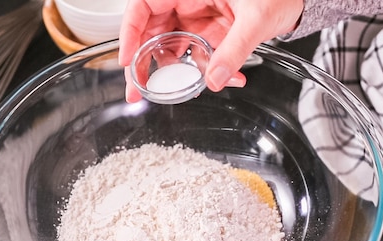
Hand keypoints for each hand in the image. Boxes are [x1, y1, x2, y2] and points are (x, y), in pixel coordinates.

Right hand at [118, 0, 303, 102]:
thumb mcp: (256, 18)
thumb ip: (234, 50)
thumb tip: (214, 79)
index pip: (143, 7)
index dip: (129, 33)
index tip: (126, 60)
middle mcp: (187, 1)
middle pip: (150, 31)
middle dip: (143, 63)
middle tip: (139, 90)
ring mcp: (196, 17)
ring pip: (170, 46)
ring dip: (174, 71)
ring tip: (181, 89)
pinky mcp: (208, 31)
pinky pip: (194, 53)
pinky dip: (201, 69)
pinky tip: (218, 79)